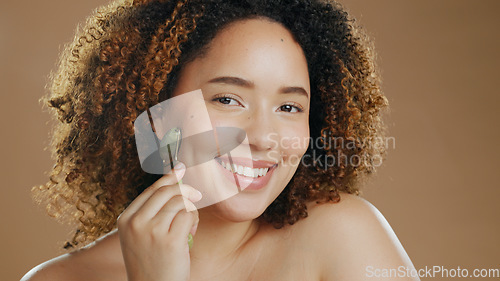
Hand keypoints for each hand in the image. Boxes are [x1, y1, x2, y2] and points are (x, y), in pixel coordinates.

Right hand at [117, 162, 201, 280]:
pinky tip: (191, 233)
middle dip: (185, 190)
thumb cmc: (152, 262)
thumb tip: (173, 181)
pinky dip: (194, 221)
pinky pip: (189, 216)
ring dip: (191, 210)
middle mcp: (135, 222)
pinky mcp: (170, 240)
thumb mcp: (141, 236)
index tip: (180, 169)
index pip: (151, 190)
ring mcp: (151, 231)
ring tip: (190, 225)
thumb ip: (151, 212)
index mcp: (125, 220)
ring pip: (180, 202)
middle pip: (167, 191)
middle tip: (197, 196)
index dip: (169, 178)